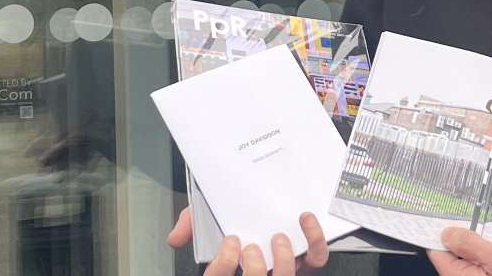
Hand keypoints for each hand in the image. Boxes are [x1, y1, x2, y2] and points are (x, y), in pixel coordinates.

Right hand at [166, 207, 329, 274]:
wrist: (265, 222)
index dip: (223, 265)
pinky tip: (305, 221)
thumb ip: (192, 226)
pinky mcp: (307, 264)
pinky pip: (317, 260)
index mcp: (231, 273)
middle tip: (252, 247)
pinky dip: (314, 241)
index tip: (230, 242)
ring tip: (278, 237)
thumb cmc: (238, 230)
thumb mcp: (209, 226)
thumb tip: (175, 237)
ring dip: (284, 259)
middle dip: (255, 268)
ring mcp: (283, 273)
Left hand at [427, 227, 491, 275]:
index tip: (448, 215)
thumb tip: (448, 233)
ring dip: (488, 246)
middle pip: (458, 256)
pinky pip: (489, 267)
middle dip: (471, 238)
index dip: (443, 233)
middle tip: (486, 225)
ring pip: (475, 260)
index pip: (439, 252)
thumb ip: (471, 245)